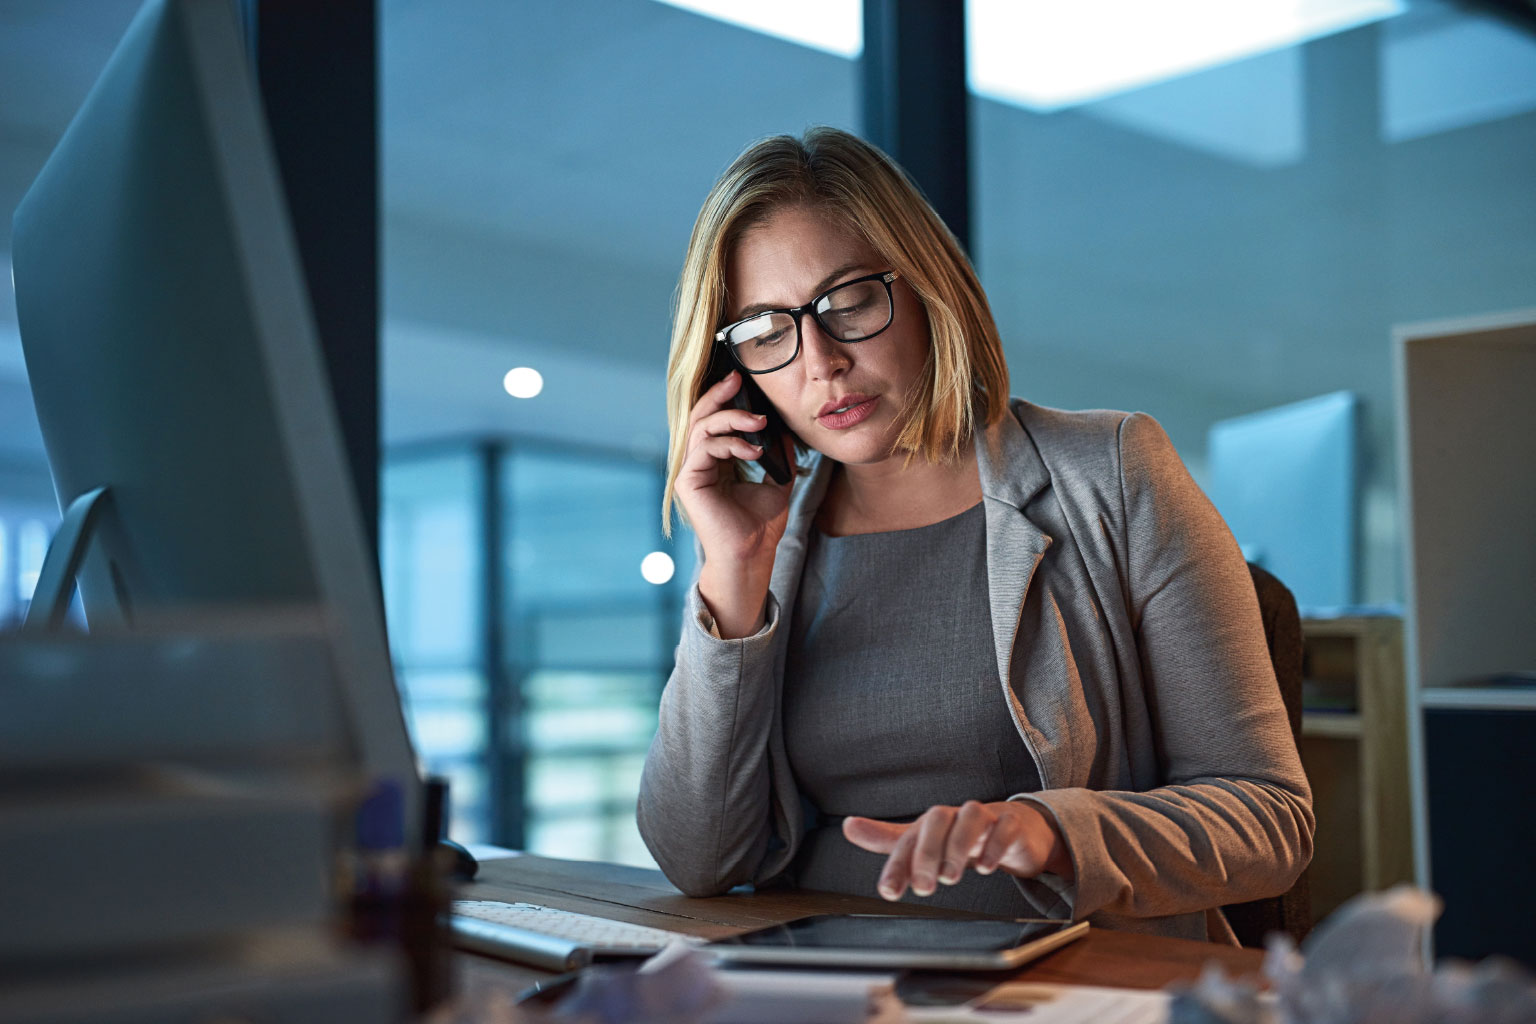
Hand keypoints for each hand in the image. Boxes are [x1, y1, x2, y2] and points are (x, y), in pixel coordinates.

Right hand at [678, 370, 794, 637]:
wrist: (752, 554)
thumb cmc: (760, 524)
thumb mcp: (777, 480)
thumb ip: (778, 454)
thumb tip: (785, 428)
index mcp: (715, 461)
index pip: (714, 421)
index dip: (726, 399)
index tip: (745, 382)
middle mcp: (699, 463)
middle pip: (701, 416)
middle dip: (720, 395)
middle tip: (738, 379)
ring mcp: (690, 471)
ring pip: (701, 427)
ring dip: (731, 418)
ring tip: (759, 421)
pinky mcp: (687, 481)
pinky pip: (704, 448)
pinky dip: (730, 443)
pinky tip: (754, 451)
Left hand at [842, 800, 1073, 900]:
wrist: (1013, 827)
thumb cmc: (961, 836)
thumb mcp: (923, 840)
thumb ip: (888, 839)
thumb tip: (847, 826)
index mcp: (930, 824)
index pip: (907, 840)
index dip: (896, 866)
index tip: (889, 893)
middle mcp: (955, 817)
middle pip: (937, 819)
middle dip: (927, 853)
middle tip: (925, 886)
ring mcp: (986, 818)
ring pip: (971, 814)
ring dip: (958, 845)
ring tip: (951, 876)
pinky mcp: (1011, 824)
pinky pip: (1005, 825)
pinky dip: (995, 844)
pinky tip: (986, 866)